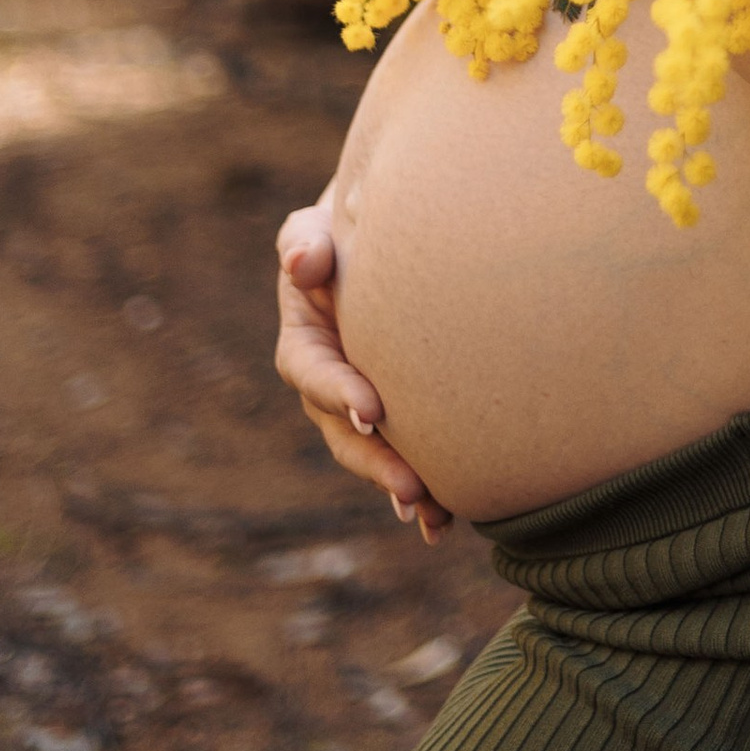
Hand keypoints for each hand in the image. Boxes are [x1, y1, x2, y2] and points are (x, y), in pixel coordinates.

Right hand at [274, 204, 451, 538]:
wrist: (393, 235)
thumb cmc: (349, 227)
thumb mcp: (318, 228)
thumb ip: (305, 242)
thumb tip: (303, 260)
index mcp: (305, 340)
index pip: (311, 371)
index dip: (337, 391)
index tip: (371, 409)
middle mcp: (330, 382)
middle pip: (343, 432)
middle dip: (375, 462)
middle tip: (412, 486)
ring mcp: (364, 402)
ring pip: (374, 454)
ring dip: (400, 486)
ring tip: (432, 513)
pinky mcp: (400, 413)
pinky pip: (407, 454)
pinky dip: (425, 490)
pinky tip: (447, 523)